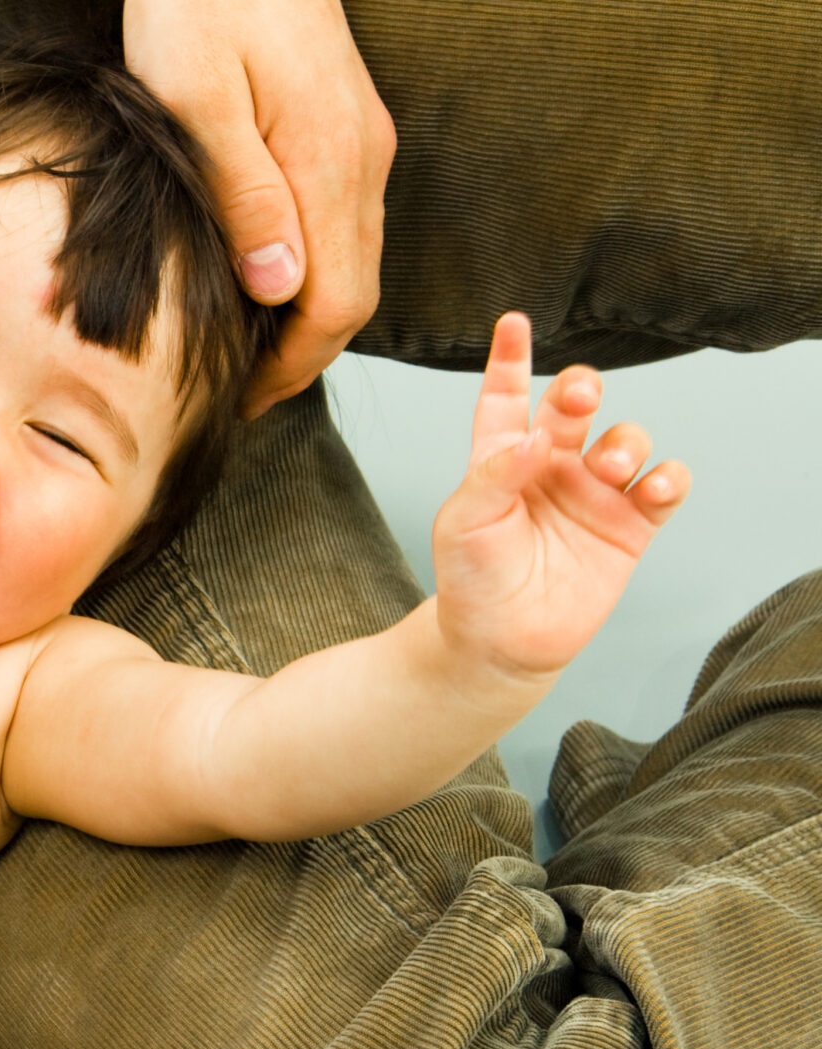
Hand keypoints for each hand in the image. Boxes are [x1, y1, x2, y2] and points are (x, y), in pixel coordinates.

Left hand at [126, 0, 394, 413]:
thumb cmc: (201, 6)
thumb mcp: (197, 101)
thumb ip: (242, 195)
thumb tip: (277, 289)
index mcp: (329, 165)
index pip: (337, 306)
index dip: (291, 368)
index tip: (238, 399)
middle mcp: (362, 162)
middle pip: (352, 294)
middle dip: (298, 355)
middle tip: (232, 390)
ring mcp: (362, 145)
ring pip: (352, 261)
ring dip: (305, 315)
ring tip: (240, 348)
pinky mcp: (347, 128)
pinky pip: (341, 222)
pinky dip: (309, 268)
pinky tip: (258, 278)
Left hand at [430, 313, 688, 683]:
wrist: (499, 642)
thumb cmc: (470, 580)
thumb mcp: (464, 521)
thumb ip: (496, 472)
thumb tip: (539, 434)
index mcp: (503, 458)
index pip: (507, 398)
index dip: (510, 361)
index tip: (514, 322)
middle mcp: (552, 467)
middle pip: (576, 407)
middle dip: (583, 390)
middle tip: (580, 396)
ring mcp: (594, 493)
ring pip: (626, 439)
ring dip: (625, 441)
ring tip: (608, 468)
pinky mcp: (629, 525)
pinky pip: (664, 486)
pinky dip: (668, 478)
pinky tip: (652, 486)